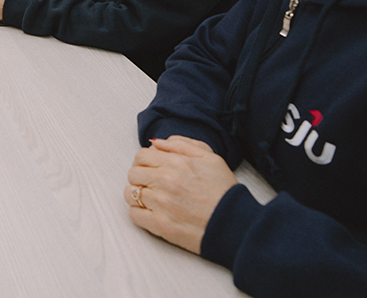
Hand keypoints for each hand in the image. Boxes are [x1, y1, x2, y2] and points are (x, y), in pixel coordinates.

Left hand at [124, 136, 236, 254]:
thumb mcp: (210, 158)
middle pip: (133, 173)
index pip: (142, 156)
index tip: (151, 168)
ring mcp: (161, 203)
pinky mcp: (160, 224)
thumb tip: (156, 142)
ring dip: (139, 195)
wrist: (236, 224)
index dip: (145, 161)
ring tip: (153, 199)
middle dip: (141, 177)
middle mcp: (165, 181)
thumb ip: (181, 144)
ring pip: (130, 194)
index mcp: (176, 163)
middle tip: (152, 184)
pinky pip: (134, 214)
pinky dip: (139, 213)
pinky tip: (152, 212)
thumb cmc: (225, 192)